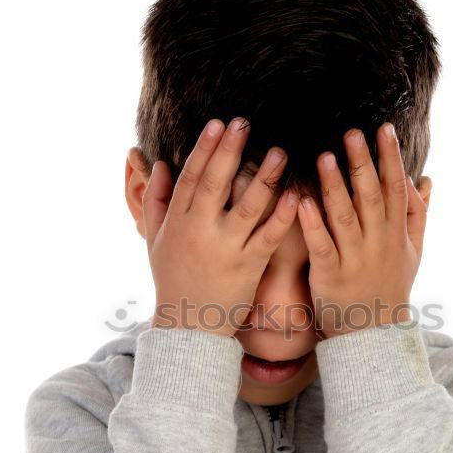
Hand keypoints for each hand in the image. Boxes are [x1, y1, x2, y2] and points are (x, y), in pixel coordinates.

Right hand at [143, 117, 298, 336]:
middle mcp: (200, 231)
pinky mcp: (249, 266)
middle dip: (230, 150)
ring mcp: (226, 249)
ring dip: (264, 177)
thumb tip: (160, 165)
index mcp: (178, 222)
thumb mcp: (154, 242)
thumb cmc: (173, 282)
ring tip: (279, 152)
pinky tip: (297, 196)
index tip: (218, 123)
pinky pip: (269, 236)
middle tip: (245, 123)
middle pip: (216, 183)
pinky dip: (283, 216)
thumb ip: (157, 202)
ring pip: (247, 207)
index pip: (191, 177)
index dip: (204, 148)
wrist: (188, 328)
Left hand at [295, 122, 428, 339]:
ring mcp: (355, 260)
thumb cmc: (390, 287)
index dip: (390, 158)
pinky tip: (301, 201)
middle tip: (351, 132)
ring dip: (335, 187)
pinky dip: (312, 223)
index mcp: (397, 234)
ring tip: (323, 157)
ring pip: (345, 218)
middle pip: (372, 198)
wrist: (374, 336)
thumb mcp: (413, 252)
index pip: (396, 189)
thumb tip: (426, 179)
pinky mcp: (330, 276)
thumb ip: (418, 214)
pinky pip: (321, 246)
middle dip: (362, 163)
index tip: (384, 128)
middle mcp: (379, 244)